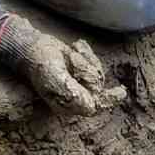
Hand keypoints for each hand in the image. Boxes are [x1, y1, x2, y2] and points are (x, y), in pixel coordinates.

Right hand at [0, 15, 115, 116]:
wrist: (33, 46)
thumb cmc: (40, 62)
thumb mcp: (54, 76)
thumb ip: (71, 92)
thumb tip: (91, 107)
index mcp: (67, 104)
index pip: (93, 104)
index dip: (105, 98)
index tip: (121, 92)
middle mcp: (75, 97)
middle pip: (96, 85)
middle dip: (87, 68)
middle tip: (72, 57)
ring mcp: (79, 84)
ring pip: (96, 72)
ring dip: (85, 58)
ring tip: (70, 53)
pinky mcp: (81, 71)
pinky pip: (94, 62)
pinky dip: (85, 52)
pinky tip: (73, 47)